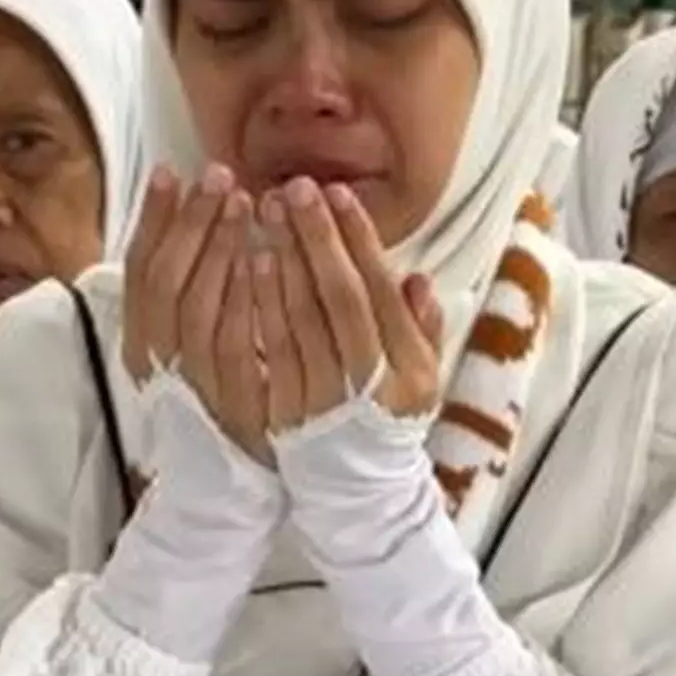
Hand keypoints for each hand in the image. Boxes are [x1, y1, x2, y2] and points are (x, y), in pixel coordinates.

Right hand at [122, 163, 270, 464]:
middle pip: (165, 280)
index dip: (152, 220)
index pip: (139, 271)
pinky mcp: (231, 401)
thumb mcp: (183, 349)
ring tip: (239, 199)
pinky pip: (233, 343)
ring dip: (215, 248)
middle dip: (189, 221)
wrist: (219, 487)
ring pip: (194, 306)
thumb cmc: (208, 400)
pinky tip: (260, 256)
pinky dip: (242, 297)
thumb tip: (190, 227)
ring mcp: (191, 383)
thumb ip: (184, 295)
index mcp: (138, 344)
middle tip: (216, 175)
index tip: (170, 172)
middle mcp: (155, 363)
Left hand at [252, 177, 442, 431]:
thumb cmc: (392, 419)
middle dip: (316, 236)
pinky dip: (259, 303)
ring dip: (284, 258)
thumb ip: (425, 326)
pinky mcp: (285, 409)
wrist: (357, 489)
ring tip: (267, 209)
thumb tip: (417, 278)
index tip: (338, 192)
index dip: (359, 238)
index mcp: (408, 365)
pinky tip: (249, 261)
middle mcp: (369, 379)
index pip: (379, 289)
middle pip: (337, 295)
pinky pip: (268, 348)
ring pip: (300, 317)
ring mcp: (324, 396)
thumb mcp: (426, 377)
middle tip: (296, 186)